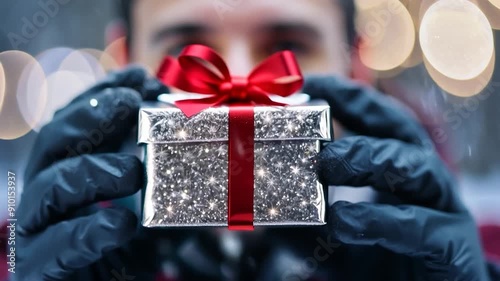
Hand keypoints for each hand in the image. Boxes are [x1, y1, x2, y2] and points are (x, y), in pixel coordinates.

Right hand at [16, 67, 167, 280]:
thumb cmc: (137, 245)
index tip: (140, 76)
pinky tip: (121, 224)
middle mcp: (50, 189)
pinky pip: (56, 245)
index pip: (78, 119)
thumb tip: (203, 133)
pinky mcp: (42, 265)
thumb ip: (174, 171)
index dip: (106, 92)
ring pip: (50, 186)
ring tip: (133, 171)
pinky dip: (88, 231)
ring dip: (93, 171)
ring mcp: (40, 227)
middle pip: (56, 141)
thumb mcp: (161, 200)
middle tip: (130, 101)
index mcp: (72, 165)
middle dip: (93, 115)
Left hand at [304, 76, 490, 280]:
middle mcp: (423, 178)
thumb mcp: (337, 233)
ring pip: (419, 169)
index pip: (377, 117)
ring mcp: (442, 208)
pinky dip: (382, 221)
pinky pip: (422, 226)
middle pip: (401, 132)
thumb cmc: (382, 259)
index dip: (346, 95)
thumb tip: (262, 208)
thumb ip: (306, 219)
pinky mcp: (451, 245)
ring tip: (327, 165)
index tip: (308, 85)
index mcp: (398, 165)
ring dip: (371, 160)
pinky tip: (346, 221)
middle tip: (312, 135)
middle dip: (356, 119)